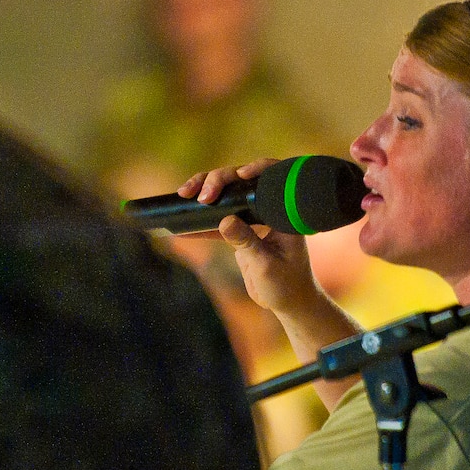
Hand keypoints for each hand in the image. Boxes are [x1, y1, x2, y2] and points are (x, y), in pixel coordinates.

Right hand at [178, 160, 319, 316]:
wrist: (288, 301)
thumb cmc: (286, 284)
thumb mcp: (266, 265)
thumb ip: (246, 242)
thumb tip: (224, 221)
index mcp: (284, 212)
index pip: (272, 178)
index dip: (256, 168)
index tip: (240, 174)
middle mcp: (268, 208)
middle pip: (241, 183)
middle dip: (217, 180)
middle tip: (200, 195)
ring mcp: (252, 218)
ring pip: (225, 197)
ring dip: (204, 195)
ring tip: (184, 195)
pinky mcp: (239, 231)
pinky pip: (217, 221)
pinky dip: (200, 224)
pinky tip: (181, 227)